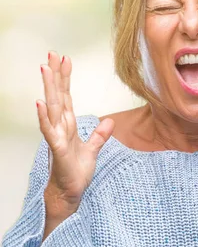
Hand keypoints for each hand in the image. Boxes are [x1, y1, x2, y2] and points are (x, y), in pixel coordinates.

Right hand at [37, 51, 114, 214]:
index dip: (65, 78)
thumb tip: (109, 121)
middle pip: (58, 95)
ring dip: (48, 88)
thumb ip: (99, 135)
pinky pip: (49, 131)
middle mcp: (60, 127)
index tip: (65, 59)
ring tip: (44, 68)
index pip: (66, 96)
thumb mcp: (93, 150)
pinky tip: (40, 103)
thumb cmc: (76, 172)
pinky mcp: (58, 149)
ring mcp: (57, 136)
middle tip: (52, 53)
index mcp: (68, 125)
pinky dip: (44, 117)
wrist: (70, 192)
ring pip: (52, 107)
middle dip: (55, 74)